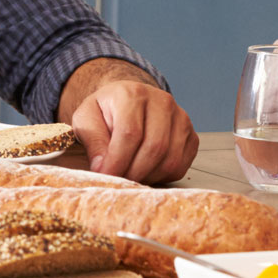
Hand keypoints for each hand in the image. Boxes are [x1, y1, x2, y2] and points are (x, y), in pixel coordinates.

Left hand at [66, 71, 198, 182]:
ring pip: (170, 160)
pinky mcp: (191, 136)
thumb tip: (102, 168)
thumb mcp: (87, 119)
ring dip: (147, 177)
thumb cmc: (106, 112)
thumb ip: (93, 141)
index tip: (106, 176)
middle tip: (118, 182)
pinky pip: (180, 165)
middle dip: (133, 173)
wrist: (128, 101)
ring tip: (130, 176)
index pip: (130, 133)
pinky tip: (146, 171)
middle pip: (154, 148)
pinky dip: (162, 176)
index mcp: (133, 94)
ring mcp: (181, 119)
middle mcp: (162, 102)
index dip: (117, 161)